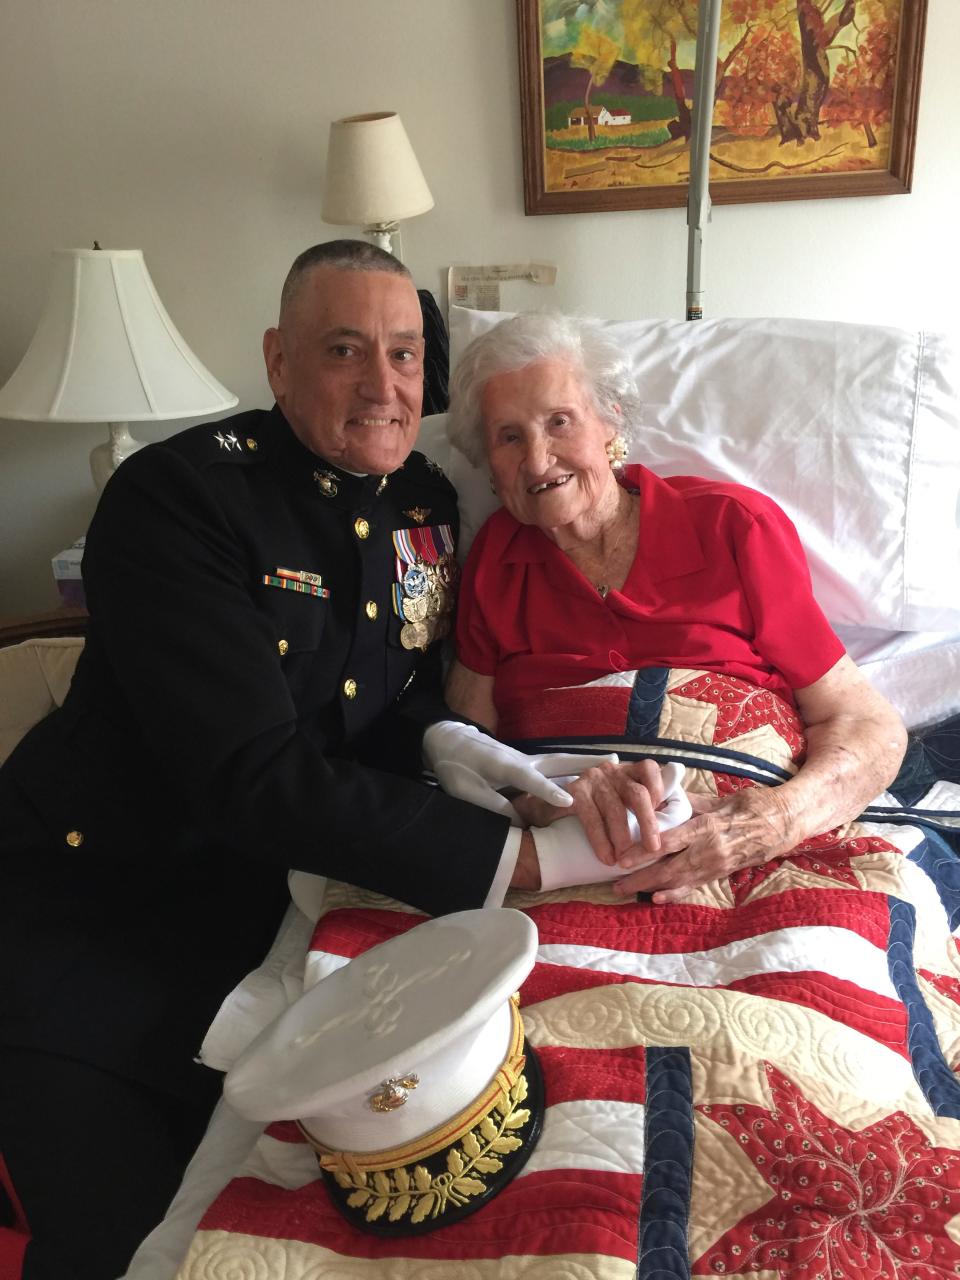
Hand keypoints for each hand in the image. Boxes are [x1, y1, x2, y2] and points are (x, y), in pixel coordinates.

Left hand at [423, 721, 616, 819]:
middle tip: (614, 764)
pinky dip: (573, 769)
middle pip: (558, 762)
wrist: (446, 741)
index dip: (550, 792)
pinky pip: (553, 767)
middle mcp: (521, 760)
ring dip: (584, 765)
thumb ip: (493, 807)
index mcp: (504, 766)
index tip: (571, 802)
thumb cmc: (455, 766)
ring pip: (559, 763)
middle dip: (585, 765)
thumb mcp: (465, 792)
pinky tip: (586, 776)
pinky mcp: (524, 763)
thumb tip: (522, 825)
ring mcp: (525, 760)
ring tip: (613, 766)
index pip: (531, 781)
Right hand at [526, 764, 691, 891]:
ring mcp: (592, 779)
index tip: (662, 816)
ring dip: (622, 838)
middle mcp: (610, 770)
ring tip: (624, 860)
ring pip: (614, 808)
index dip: (660, 791)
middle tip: (652, 850)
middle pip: (637, 794)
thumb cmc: (593, 811)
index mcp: (626, 771)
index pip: (650, 770)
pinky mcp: (574, 791)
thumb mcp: (618, 803)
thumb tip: (668, 830)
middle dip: (648, 824)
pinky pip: (591, 818)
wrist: (547, 808)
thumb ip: (640, 809)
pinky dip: (600, 841)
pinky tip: (605, 857)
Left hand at [612, 786, 793, 903]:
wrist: (785, 823)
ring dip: (651, 887)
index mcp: (708, 827)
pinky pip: (694, 886)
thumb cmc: (753, 805)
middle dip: (641, 877)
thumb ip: (690, 800)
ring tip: (626, 891)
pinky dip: (675, 894)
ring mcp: (716, 865)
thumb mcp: (721, 798)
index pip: (669, 842)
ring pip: (678, 881)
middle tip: (616, 883)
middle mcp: (710, 850)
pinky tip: (657, 899)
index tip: (622, 858)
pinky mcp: (721, 874)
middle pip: (669, 868)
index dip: (644, 852)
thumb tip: (661, 794)